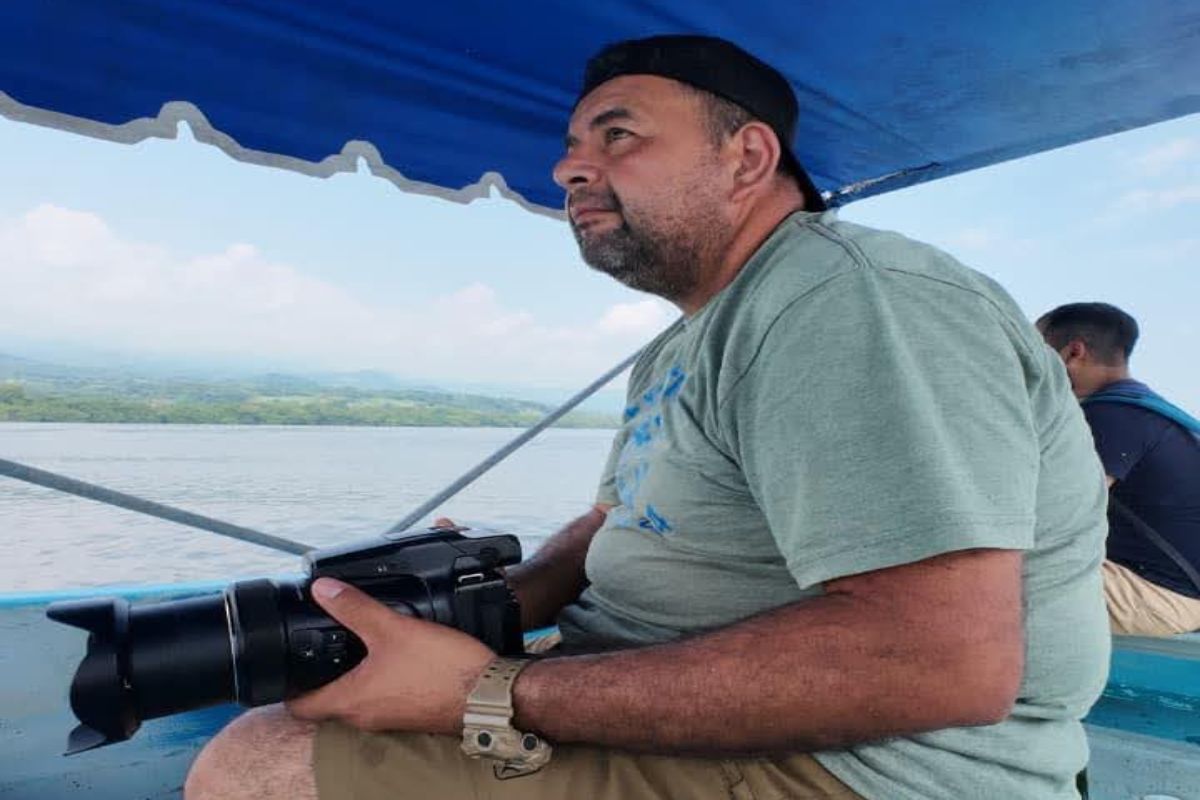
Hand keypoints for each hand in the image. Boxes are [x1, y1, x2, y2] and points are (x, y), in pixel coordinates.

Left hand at [286, 578, 494, 733]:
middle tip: (322, 648)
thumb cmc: (443, 669)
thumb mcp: (394, 629)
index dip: (287, 687)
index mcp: (352, 701)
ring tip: (356, 646)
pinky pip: (385, 698)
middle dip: (323, 676)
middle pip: (328, 702)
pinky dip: (381, 680)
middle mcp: (366, 716)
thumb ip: (355, 609)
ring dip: (353, 677)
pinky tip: (394, 657)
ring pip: (357, 699)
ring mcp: (391, 718)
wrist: (490, 694)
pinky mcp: (413, 713)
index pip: (300, 707)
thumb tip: (323, 591)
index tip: (287, 665)